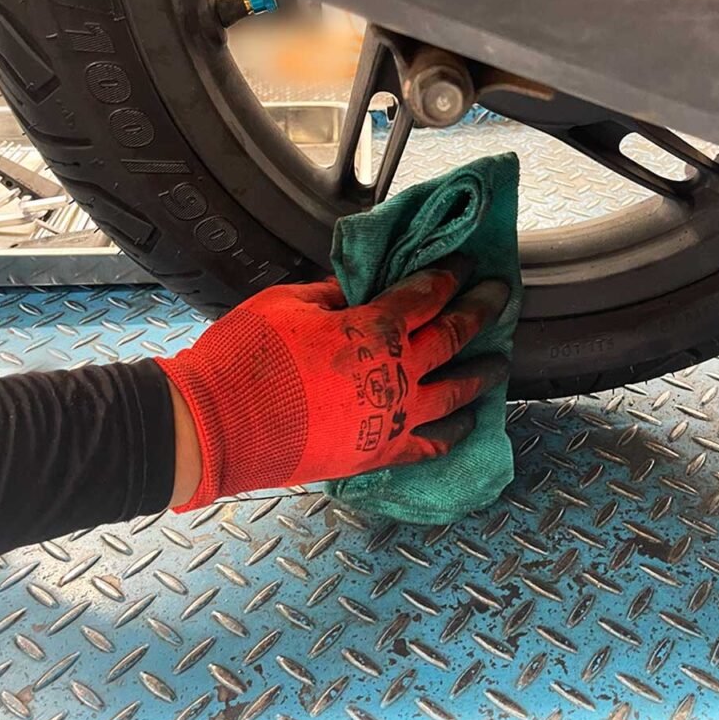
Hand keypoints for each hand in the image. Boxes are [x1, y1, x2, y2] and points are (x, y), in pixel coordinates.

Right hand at [156, 255, 510, 510]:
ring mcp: (392, 419)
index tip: (467, 265)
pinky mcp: (377, 455)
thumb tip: (360, 291)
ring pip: (455, 395)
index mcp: (374, 330)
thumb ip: (334, 294)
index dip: (450, 275)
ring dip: (481, 376)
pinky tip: (466, 424)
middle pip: (453, 338)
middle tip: (501, 296)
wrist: (217, 426)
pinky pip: (428, 446)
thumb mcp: (288, 304)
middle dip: (482, 311)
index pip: (426, 295)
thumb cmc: (247, 358)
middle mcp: (396, 375)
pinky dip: (452, 434)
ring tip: (498, 365)